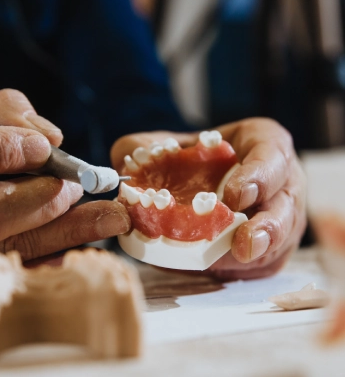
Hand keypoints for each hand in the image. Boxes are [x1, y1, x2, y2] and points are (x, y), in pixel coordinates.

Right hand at [0, 89, 129, 300]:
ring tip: (106, 216)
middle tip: (77, 187)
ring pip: (3, 250)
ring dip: (64, 232)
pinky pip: (9, 278)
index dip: (1, 149)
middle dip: (43, 198)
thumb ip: (0, 113)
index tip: (45, 148)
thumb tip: (50, 138)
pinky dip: (51, 261)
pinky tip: (80, 247)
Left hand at [111, 117, 305, 279]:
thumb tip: (126, 169)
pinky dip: (236, 268)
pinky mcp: (270, 249)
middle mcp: (280, 185)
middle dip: (268, 228)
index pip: (272, 158)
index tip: (236, 196)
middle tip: (244, 244)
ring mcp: (279, 220)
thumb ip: (147, 147)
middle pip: (285, 209)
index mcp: (265, 147)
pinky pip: (260, 264)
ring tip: (228, 265)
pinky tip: (211, 268)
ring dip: (251, 257)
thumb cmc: (195, 156)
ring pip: (276, 243)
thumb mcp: (171, 143)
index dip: (259, 177)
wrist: (207, 178)